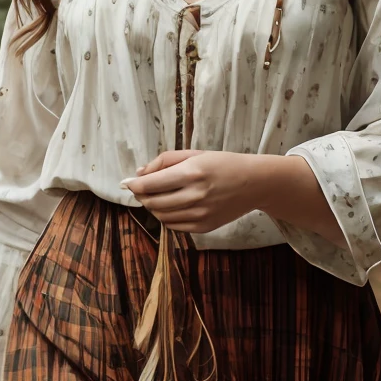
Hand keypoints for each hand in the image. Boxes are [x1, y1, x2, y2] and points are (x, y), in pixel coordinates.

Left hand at [122, 149, 259, 233]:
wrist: (254, 183)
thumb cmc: (223, 164)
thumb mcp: (195, 154)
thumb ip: (164, 161)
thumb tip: (139, 174)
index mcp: (192, 173)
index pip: (151, 184)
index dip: (134, 184)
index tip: (126, 182)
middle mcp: (196, 195)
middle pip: (153, 202)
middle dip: (141, 196)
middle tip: (140, 189)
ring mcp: (200, 214)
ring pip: (161, 216)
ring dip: (152, 206)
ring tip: (156, 196)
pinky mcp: (204, 227)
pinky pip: (174, 225)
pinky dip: (166, 216)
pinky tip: (171, 206)